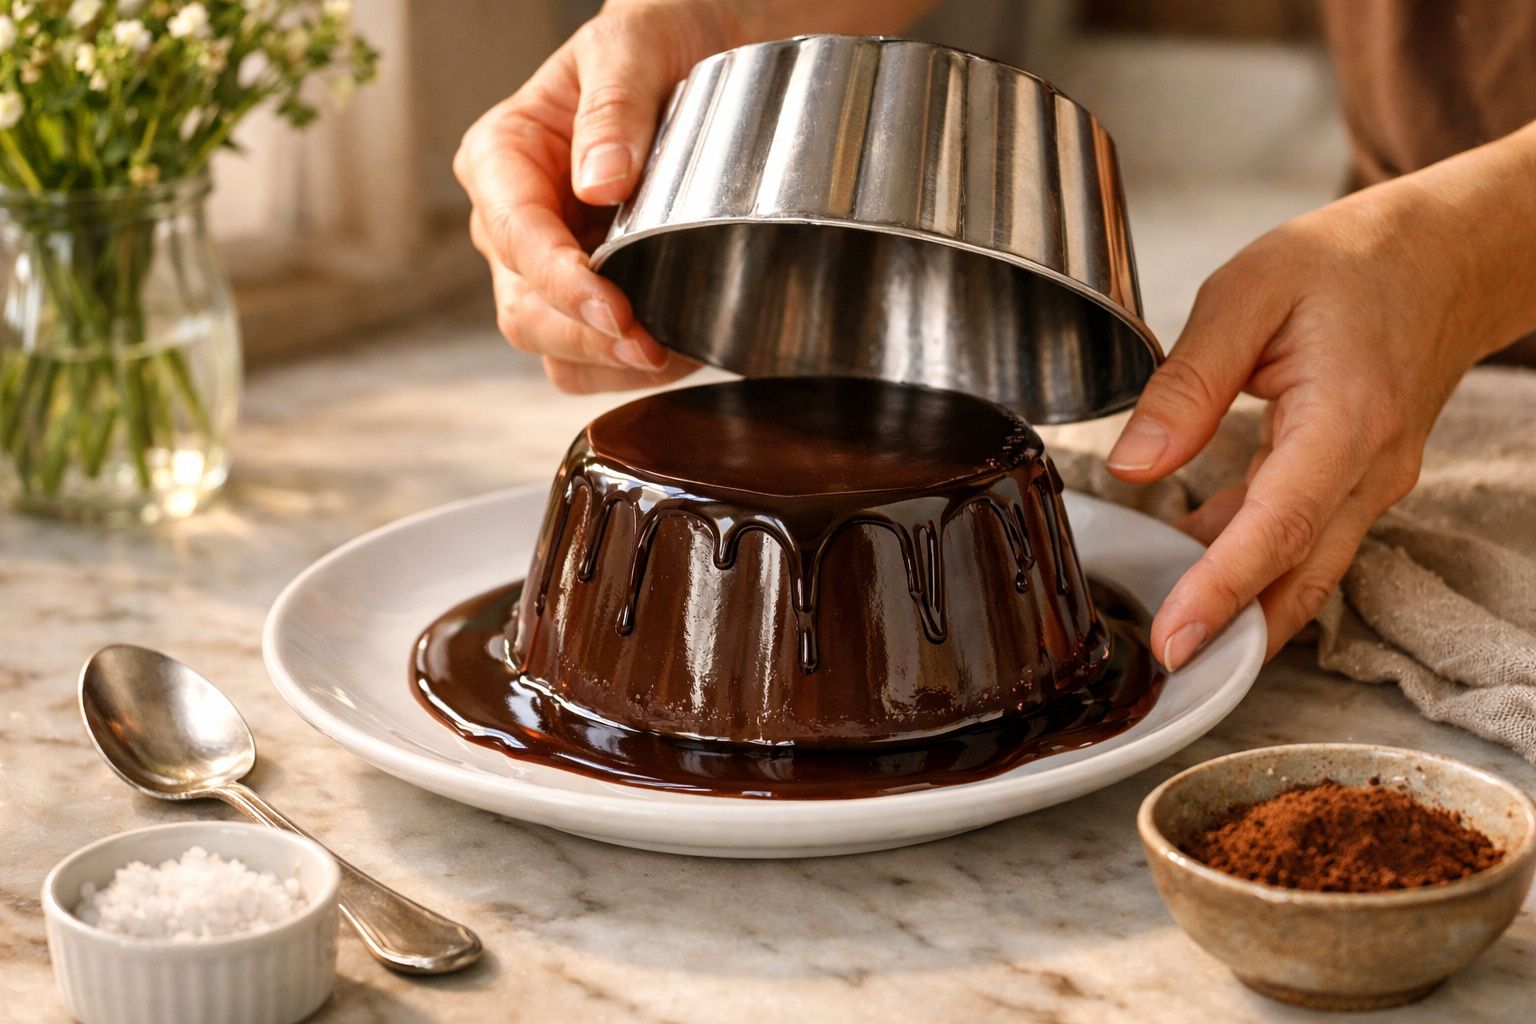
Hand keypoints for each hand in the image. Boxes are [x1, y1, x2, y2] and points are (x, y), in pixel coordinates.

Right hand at [455, 0, 940, 392]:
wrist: (709, 49)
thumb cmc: (659, 38)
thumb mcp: (634, 47)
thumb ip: (613, 108)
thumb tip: (600, 181)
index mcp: (502, 158)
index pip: (514, 238)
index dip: (562, 284)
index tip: (616, 310)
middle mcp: (512, 222)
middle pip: (524, 311)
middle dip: (585, 336)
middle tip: (653, 347)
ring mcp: (548, 266)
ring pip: (551, 348)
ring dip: (606, 362)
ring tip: (671, 351)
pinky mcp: (586, 296)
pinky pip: (586, 358)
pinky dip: (622, 367)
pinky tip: (673, 348)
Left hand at [1107, 182, 1494, 667]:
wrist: (1444, 257)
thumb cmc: (1350, 264)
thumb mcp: (1249, 293)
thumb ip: (1188, 382)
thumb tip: (1135, 463)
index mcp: (1345, 423)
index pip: (1276, 530)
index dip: (1221, 594)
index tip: (1174, 640)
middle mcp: (1368, 470)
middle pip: (1298, 577)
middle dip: (1233, 634)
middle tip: (1164, 671)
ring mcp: (1370, 484)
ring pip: (1304, 569)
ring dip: (1243, 609)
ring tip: (1167, 631)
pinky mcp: (1356, 483)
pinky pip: (1303, 539)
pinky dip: (1252, 563)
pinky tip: (1192, 559)